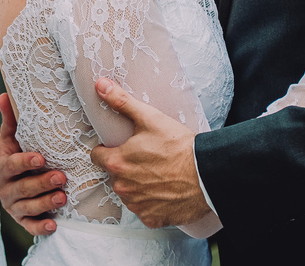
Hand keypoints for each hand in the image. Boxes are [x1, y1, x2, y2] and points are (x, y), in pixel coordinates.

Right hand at [0, 93, 64, 234]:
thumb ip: (10, 119)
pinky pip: (30, 226)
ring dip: (45, 203)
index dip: (25, 162)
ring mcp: (12, 205)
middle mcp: (4, 187)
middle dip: (41, 183)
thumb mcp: (10, 138)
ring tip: (63, 197)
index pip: (11, 165)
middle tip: (61, 177)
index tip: (41, 158)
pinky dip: (40, 227)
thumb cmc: (14, 153)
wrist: (9, 180)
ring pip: (28, 207)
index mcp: (1, 165)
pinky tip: (53, 225)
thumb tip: (6, 94)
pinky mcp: (21, 219)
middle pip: (22, 188)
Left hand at [89, 80, 208, 227]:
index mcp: (117, 163)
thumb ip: (121, 102)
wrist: (207, 174)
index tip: (121, 146)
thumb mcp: (150, 118)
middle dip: (125, 167)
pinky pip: (144, 209)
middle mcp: (123, 187)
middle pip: (114, 175)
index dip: (108, 149)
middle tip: (146, 158)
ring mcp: (137, 205)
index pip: (97, 156)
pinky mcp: (152, 218)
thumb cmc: (179, 146)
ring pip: (128, 193)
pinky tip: (164, 191)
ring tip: (157, 174)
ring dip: (137, 185)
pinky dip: (151, 202)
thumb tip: (100, 85)